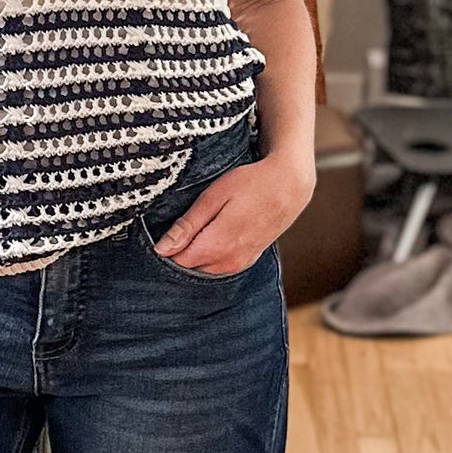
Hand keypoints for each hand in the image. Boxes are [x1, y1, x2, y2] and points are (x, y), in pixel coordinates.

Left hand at [153, 153, 315, 275]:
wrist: (289, 186)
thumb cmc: (251, 185)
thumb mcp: (213, 198)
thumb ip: (187, 226)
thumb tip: (162, 248)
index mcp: (216, 246)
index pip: (178, 260)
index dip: (169, 245)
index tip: (171, 226)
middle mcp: (228, 261)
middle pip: (190, 266)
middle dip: (183, 248)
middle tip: (190, 221)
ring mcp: (241, 263)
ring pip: (205, 267)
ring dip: (199, 251)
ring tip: (206, 223)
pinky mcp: (249, 259)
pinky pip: (221, 265)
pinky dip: (214, 253)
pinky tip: (218, 232)